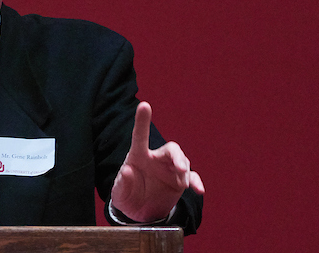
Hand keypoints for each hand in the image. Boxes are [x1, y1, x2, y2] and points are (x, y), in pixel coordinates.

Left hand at [109, 102, 204, 222]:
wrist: (140, 212)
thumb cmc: (127, 196)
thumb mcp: (119, 194)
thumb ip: (122, 183)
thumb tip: (127, 171)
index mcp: (139, 156)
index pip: (140, 135)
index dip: (142, 121)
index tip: (144, 105)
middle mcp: (156, 159)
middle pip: (171, 149)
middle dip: (177, 156)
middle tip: (179, 167)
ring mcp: (170, 169)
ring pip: (183, 161)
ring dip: (184, 169)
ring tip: (182, 182)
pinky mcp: (180, 181)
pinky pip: (191, 177)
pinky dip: (196, 182)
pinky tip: (199, 190)